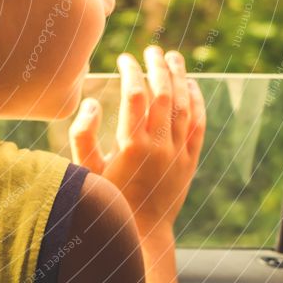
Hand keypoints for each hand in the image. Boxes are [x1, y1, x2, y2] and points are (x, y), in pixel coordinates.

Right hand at [68, 45, 206, 236]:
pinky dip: (197, 101)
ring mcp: (178, 153)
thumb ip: (83, 134)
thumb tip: (92, 102)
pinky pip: (199, 124)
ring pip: (185, 105)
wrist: (142, 233)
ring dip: (180, 78)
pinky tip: (192, 86)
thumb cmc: (108, 200)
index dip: (131, 71)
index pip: (135, 95)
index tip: (124, 58)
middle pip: (164, 94)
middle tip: (151, 49)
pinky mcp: (190, 160)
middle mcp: (160, 146)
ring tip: (173, 58)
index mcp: (132, 145)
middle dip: (158, 67)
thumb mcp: (86, 170)